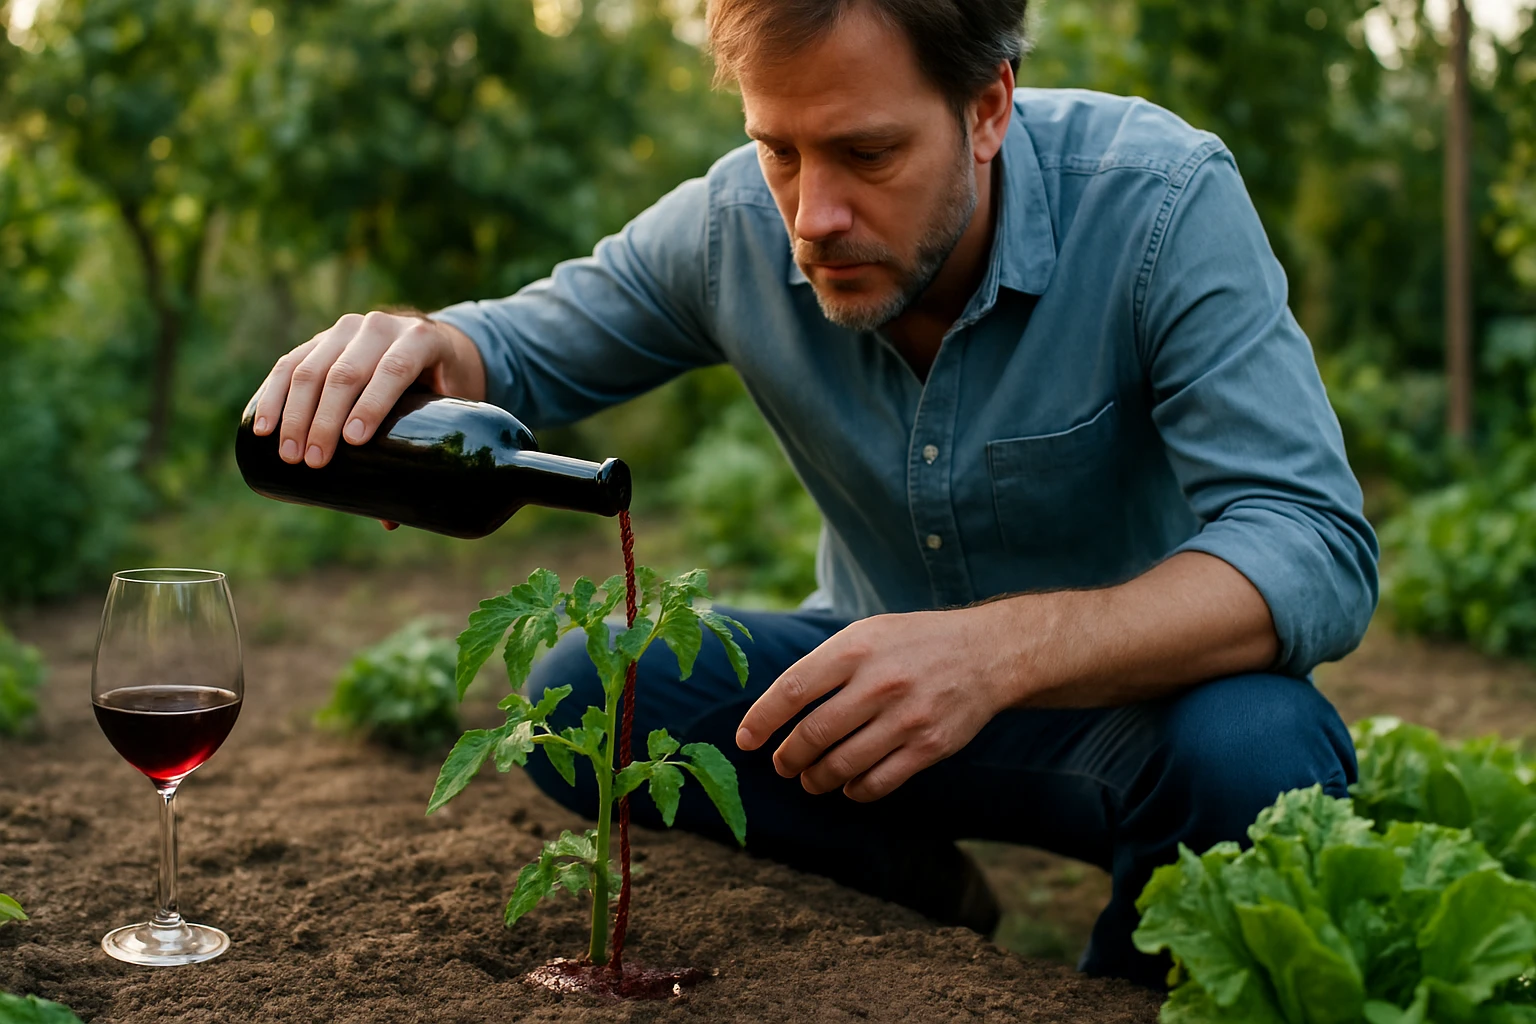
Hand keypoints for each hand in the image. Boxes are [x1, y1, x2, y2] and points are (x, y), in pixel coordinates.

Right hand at [248, 310, 486, 468]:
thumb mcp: (448, 410)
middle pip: (347, 373)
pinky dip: (273, 396)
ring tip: (289, 455)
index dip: (372, 404)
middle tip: (314, 462)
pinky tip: (263, 427)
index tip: (353, 441)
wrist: (429, 343)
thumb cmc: (442, 386)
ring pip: (311, 368)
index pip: (393, 369)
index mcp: (420, 340)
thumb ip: (429, 454)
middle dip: (325, 420)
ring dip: (295, 414)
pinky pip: (289, 365)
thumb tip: (390, 520)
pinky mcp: (319, 339)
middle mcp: (381, 328)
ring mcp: (346, 330)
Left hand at [734, 606, 1017, 801]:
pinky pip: (878, 782)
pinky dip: (855, 790)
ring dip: (816, 779)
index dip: (761, 720)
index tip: (745, 741)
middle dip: (788, 758)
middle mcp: (879, 683)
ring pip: (842, 765)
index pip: (792, 690)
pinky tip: (849, 785)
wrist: (987, 653)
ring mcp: (906, 718)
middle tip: (782, 765)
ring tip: (810, 779)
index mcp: (856, 649)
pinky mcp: (930, 746)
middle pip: (813, 735)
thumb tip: (776, 706)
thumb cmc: (914, 643)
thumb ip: (825, 664)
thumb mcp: (867, 633)